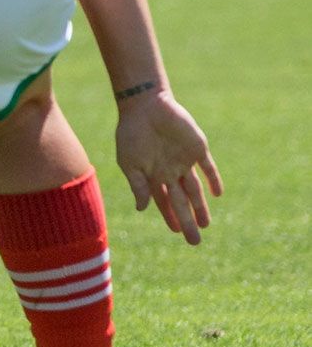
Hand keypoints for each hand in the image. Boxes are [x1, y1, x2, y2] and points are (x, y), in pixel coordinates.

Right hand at [114, 89, 221, 244]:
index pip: (164, 202)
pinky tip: (217, 194)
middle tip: (195, 241)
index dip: (170, 217)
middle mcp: (170, 171)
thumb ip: (137, 185)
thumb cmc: (131, 133)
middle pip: (182, 201)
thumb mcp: (129, 162)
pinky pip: (208, 167)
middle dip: (188, 220)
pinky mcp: (197, 149)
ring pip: (195, 189)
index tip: (177, 233)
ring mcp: (184, 161)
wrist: (145, 105)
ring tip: (206, 224)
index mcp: (153, 175)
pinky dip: (213, 180)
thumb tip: (142, 209)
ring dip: (201, 207)